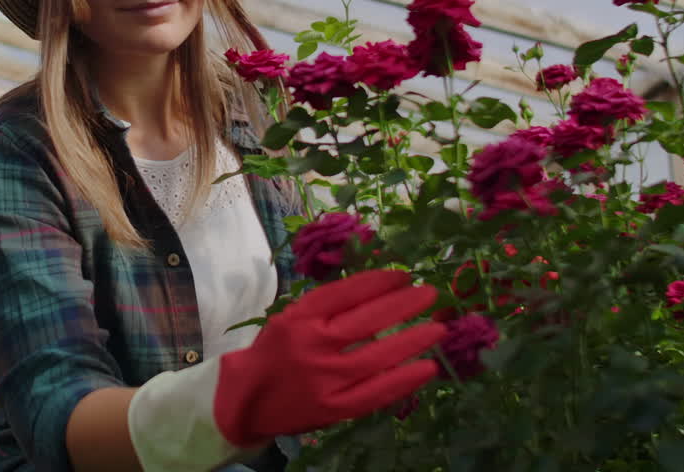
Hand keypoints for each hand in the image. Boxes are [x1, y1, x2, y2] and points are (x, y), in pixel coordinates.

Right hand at [213, 268, 444, 446]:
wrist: (245, 400)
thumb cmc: (275, 353)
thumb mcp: (290, 318)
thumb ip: (326, 307)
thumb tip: (378, 288)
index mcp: (299, 318)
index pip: (346, 293)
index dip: (379, 282)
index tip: (403, 275)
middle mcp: (313, 345)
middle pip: (367, 320)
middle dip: (403, 304)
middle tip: (429, 294)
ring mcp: (325, 379)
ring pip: (377, 355)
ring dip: (412, 339)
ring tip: (438, 327)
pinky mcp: (335, 409)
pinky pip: (376, 393)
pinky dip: (404, 380)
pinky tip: (427, 367)